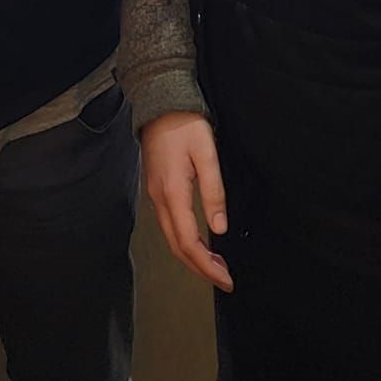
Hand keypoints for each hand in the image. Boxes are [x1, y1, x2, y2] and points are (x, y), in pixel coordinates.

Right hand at [139, 111, 232, 290]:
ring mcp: (155, 195)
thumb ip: (213, 191)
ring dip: (192, 256)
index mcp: (173, 192)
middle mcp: (160, 199)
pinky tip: (198, 241)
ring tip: (215, 265)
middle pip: (176, 246)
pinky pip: (168, 225)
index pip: (188, 242)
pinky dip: (184, 241)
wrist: (160, 101)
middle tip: (223, 278)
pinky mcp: (156, 188)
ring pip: (171, 238)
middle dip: (200, 268)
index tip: (226, 279)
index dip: (207, 265)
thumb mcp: (207, 154)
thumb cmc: (185, 124)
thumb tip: (219, 228)